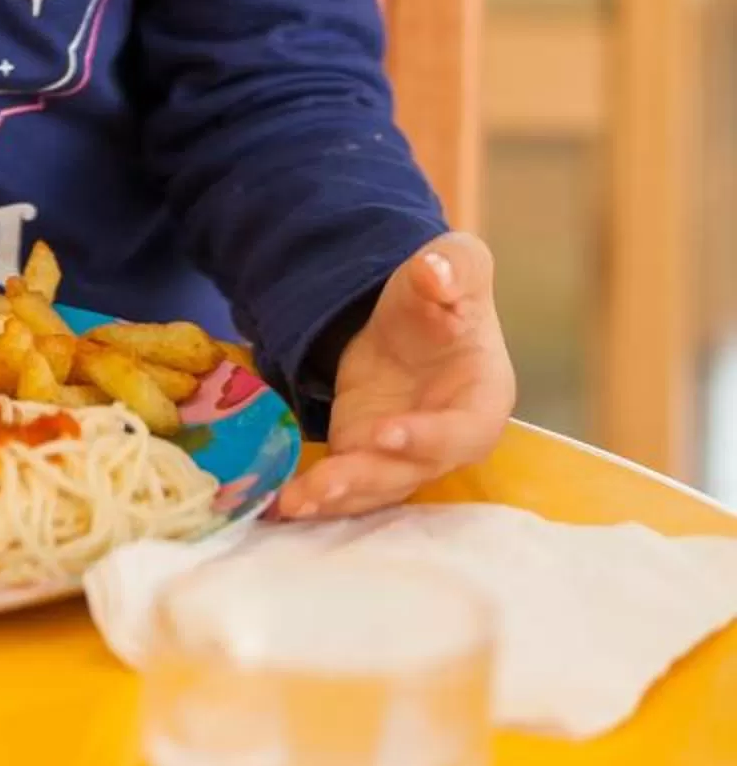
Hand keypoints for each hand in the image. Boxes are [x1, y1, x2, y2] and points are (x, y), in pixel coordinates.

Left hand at [276, 232, 515, 521]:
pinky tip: (282, 501)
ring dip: (337, 497)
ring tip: (294, 502)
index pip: (462, 430)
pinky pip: (348, 482)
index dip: (428, 438)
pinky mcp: (367, 454)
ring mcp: (406, 454)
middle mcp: (447, 439)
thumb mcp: (456, 263)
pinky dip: (318, 494)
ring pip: (376, 486)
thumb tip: (436, 273)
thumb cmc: (443, 292)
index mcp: (482, 398)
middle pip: (414, 471)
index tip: (385, 433)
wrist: (411, 313)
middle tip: (328, 481)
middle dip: (369, 478)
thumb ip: (454, 267)